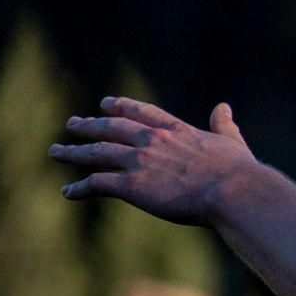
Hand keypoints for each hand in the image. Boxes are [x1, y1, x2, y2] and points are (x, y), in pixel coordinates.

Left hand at [50, 97, 256, 224]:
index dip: (121, 107)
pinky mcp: (132, 186)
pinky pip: (97, 183)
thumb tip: (223, 108)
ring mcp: (139, 161)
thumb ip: (223, 125)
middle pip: (111, 129)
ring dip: (74, 152)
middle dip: (89, 126)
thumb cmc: (238, 171)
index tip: (105, 103)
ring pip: (96, 153)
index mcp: (176, 130)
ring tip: (57, 152)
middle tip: (73, 124)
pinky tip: (68, 192)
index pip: (141, 113)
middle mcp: (152, 141)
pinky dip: (80, 188)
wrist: (232, 191)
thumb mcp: (231, 141)